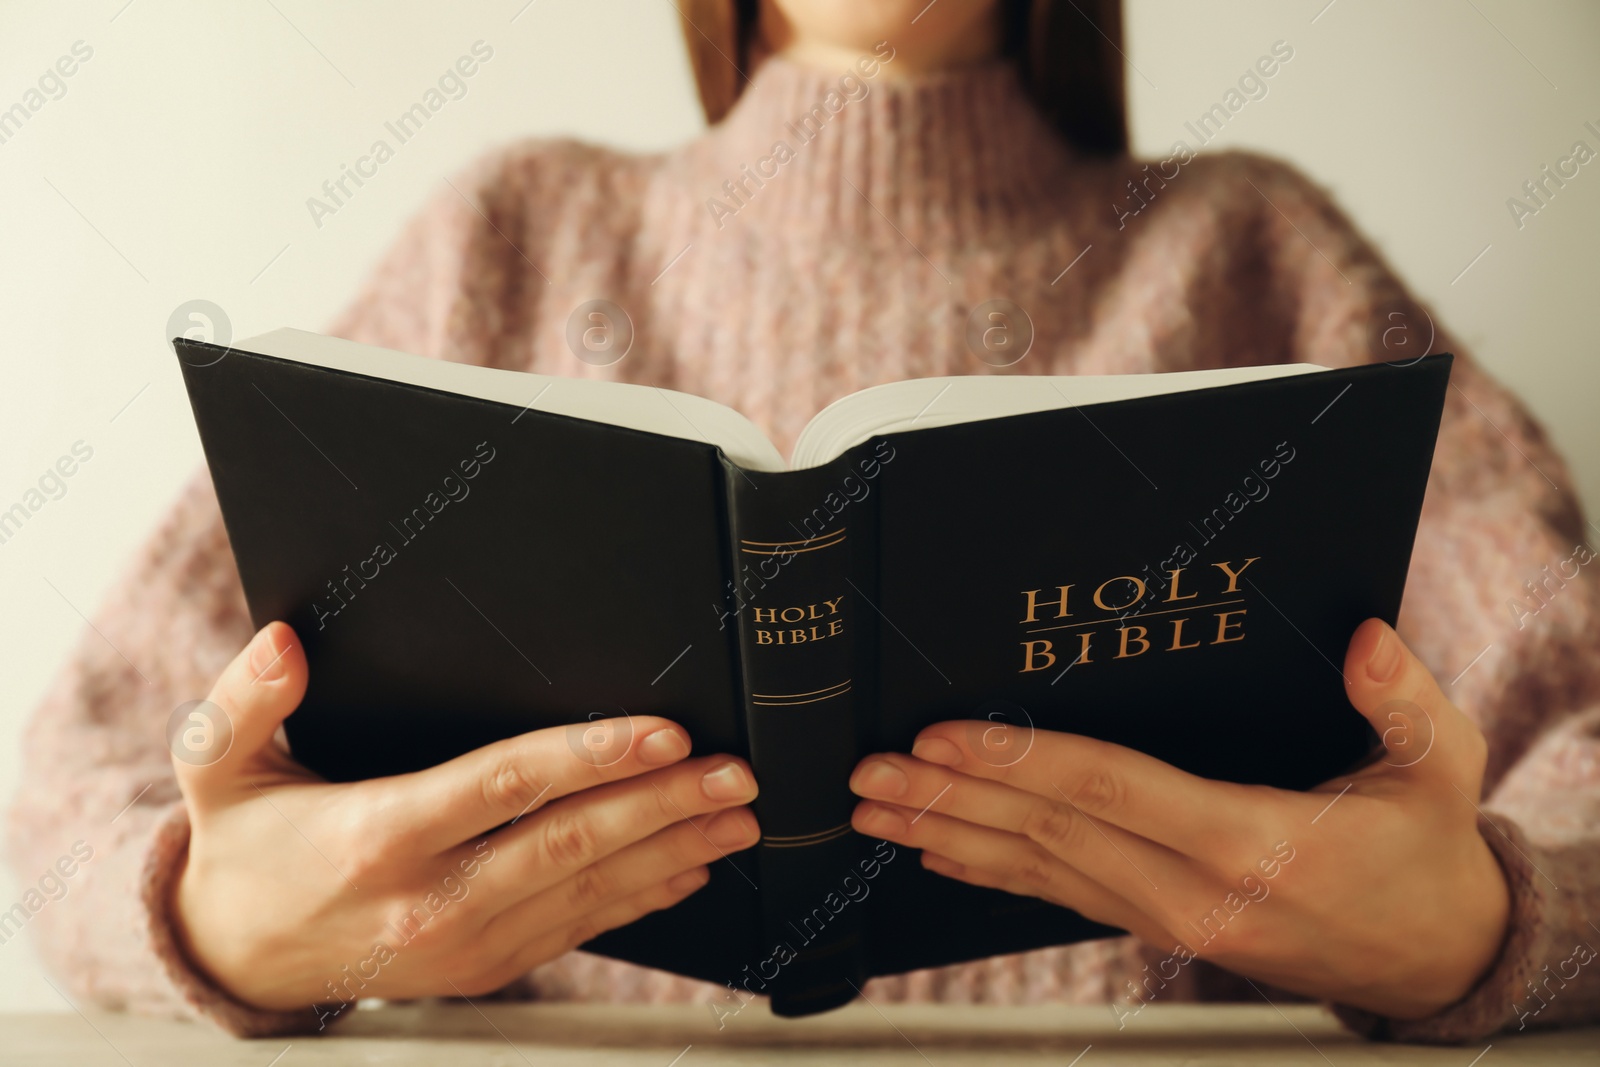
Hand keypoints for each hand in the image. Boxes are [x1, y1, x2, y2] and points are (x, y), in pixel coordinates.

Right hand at [172, 622, 759, 1014]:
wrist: (236, 957)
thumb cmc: (244, 847)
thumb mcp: (220, 767)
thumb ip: (246, 701)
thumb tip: (281, 640)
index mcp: (380, 836)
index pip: (503, 787)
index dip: (589, 756)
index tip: (662, 734)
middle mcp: (431, 897)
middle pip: (568, 844)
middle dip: (662, 807)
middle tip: (734, 775)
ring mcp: (464, 942)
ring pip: (588, 893)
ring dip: (672, 853)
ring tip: (738, 819)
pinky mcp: (485, 966)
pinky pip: (578, 931)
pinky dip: (641, 901)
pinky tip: (690, 871)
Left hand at [848, 618, 1510, 1018]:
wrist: (1435, 958)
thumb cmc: (1426, 853)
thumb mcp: (1441, 768)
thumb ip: (1403, 700)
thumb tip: (1366, 635)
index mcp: (1252, 842)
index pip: (1111, 790)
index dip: (1019, 761)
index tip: (942, 737)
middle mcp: (1194, 890)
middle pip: (1048, 831)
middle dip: (951, 797)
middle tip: (869, 773)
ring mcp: (1168, 918)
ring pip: (1038, 868)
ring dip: (949, 833)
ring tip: (874, 812)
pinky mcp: (1156, 925)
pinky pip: (1056, 895)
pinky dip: (989, 871)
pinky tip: (936, 851)